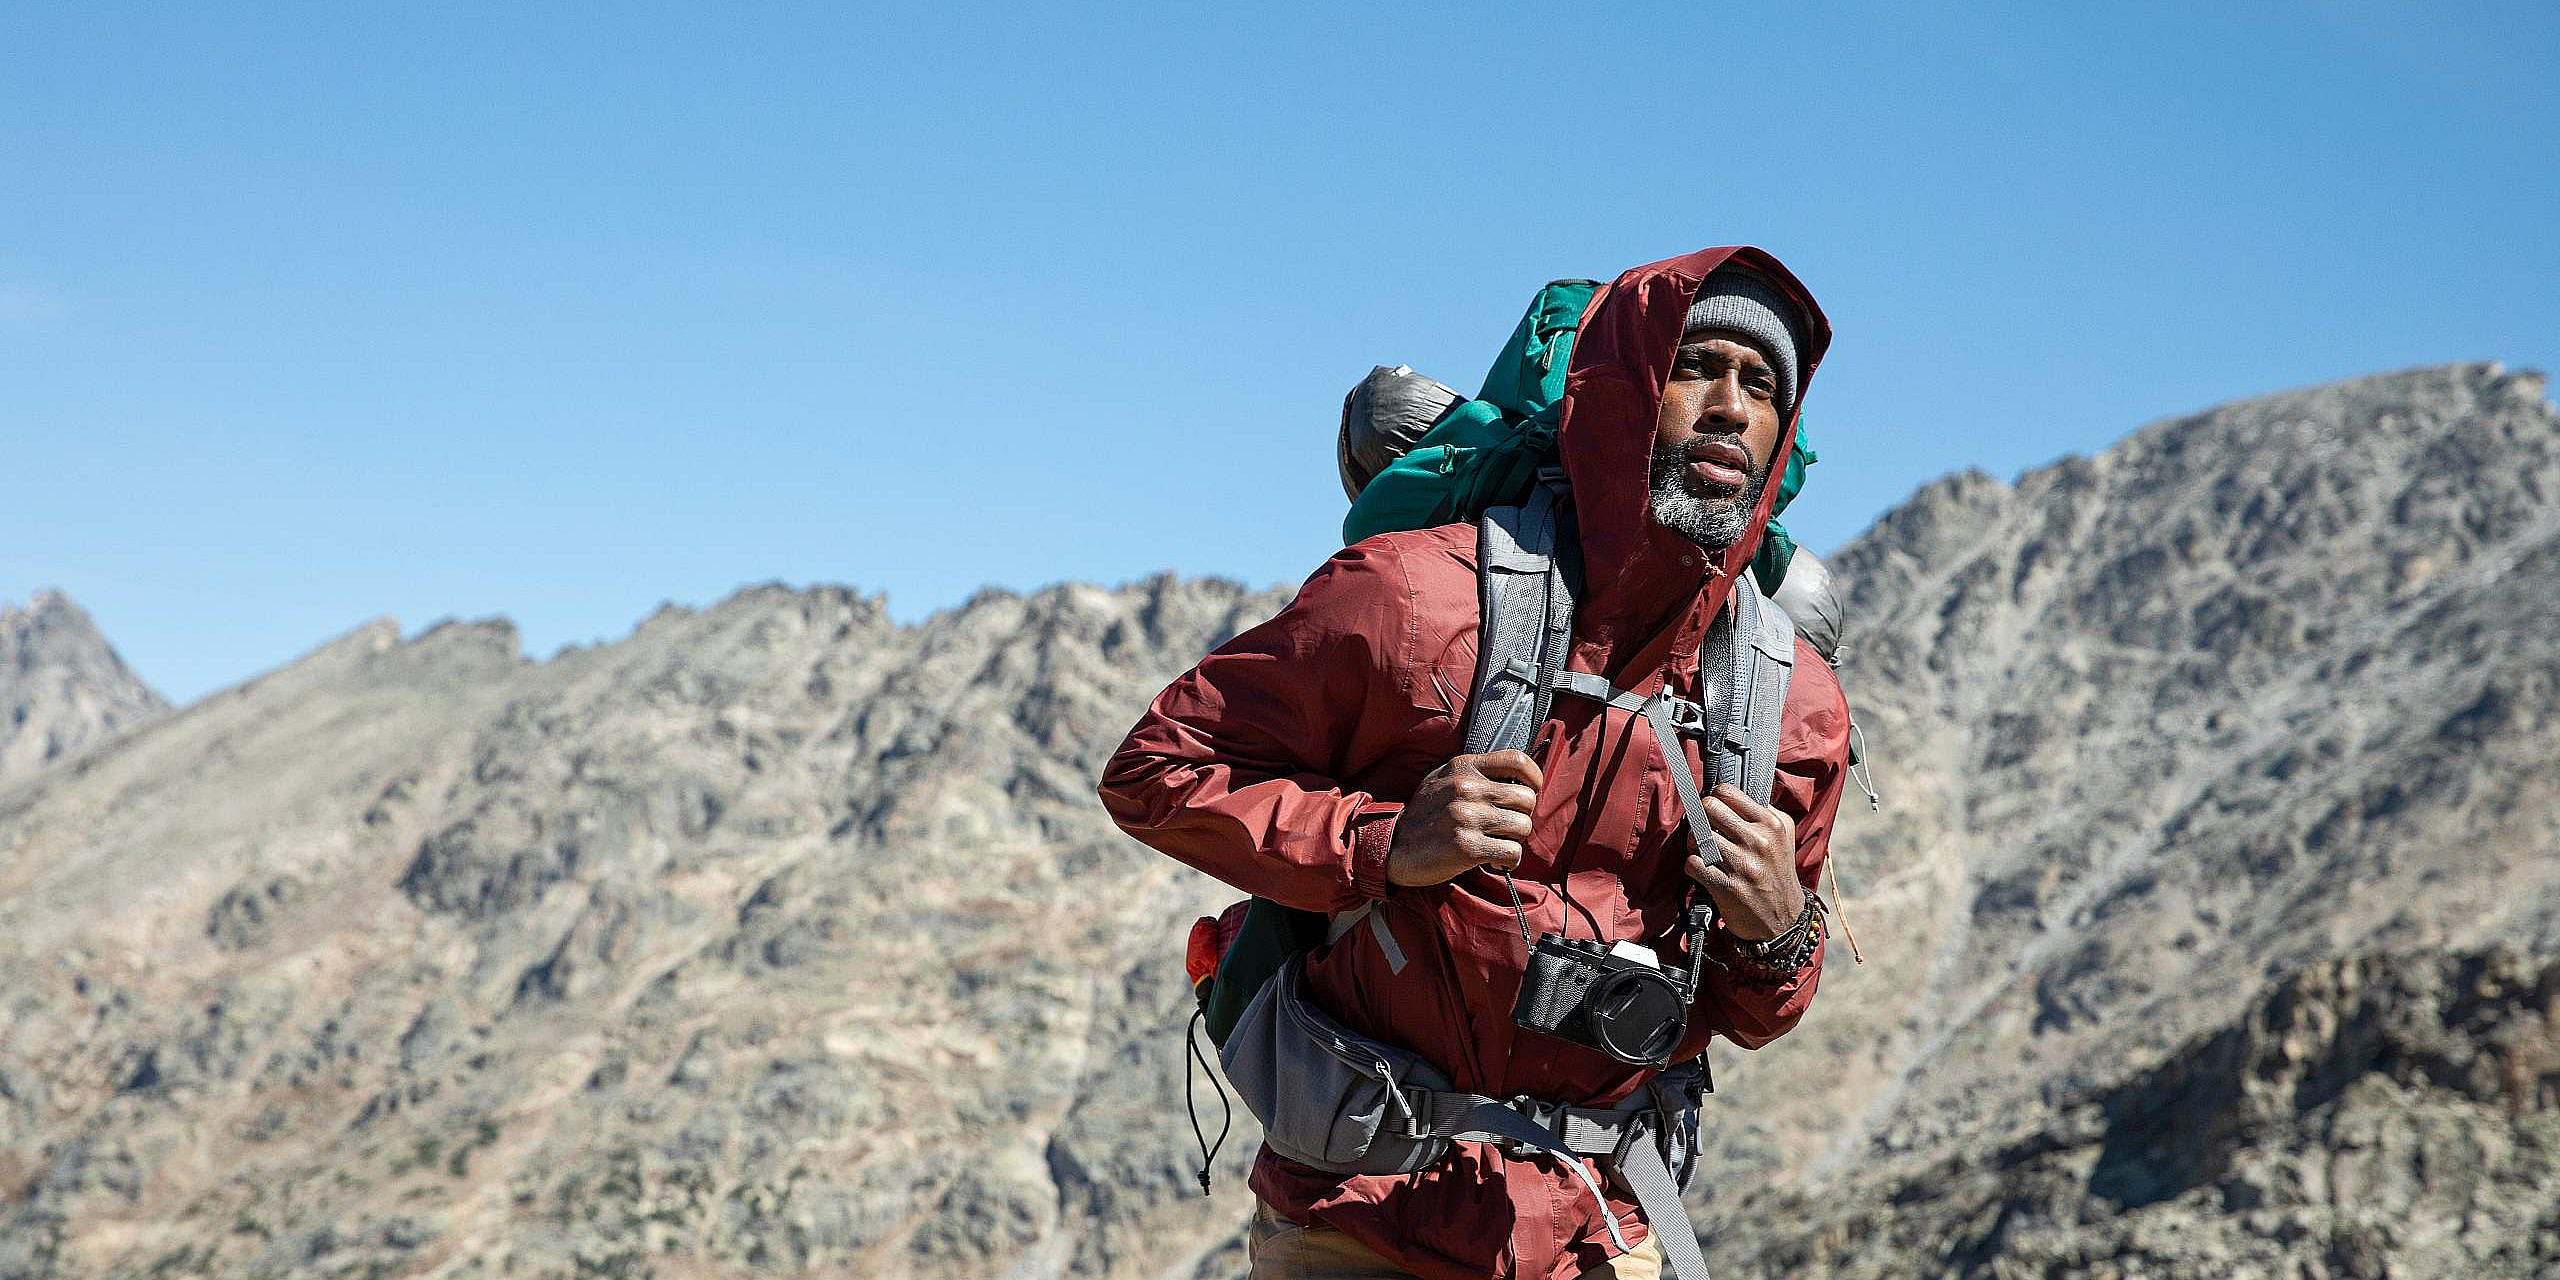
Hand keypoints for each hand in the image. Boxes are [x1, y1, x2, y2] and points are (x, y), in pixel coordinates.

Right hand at [1387, 750, 1543, 886]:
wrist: (1392, 845)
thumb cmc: (1423, 814)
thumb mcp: (1442, 778)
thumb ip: (1474, 773)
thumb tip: (1513, 779)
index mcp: (1463, 767)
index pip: (1517, 761)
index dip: (1534, 778)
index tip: (1529, 792)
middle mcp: (1467, 788)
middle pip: (1527, 799)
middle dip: (1521, 816)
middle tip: (1506, 827)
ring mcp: (1467, 817)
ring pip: (1523, 827)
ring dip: (1514, 840)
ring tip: (1497, 844)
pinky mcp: (1467, 847)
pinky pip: (1512, 853)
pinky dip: (1508, 861)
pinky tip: (1495, 861)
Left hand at [1684, 783, 1806, 939]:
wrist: (1784, 920)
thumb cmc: (1777, 872)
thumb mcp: (1782, 836)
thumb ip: (1761, 812)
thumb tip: (1729, 795)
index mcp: (1772, 824)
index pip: (1727, 791)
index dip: (1715, 798)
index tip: (1716, 810)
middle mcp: (1758, 841)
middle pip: (1708, 808)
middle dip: (1702, 818)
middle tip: (1706, 829)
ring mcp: (1742, 864)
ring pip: (1696, 836)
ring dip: (1694, 844)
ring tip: (1704, 851)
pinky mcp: (1727, 886)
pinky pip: (1692, 863)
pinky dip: (1693, 866)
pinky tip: (1704, 870)